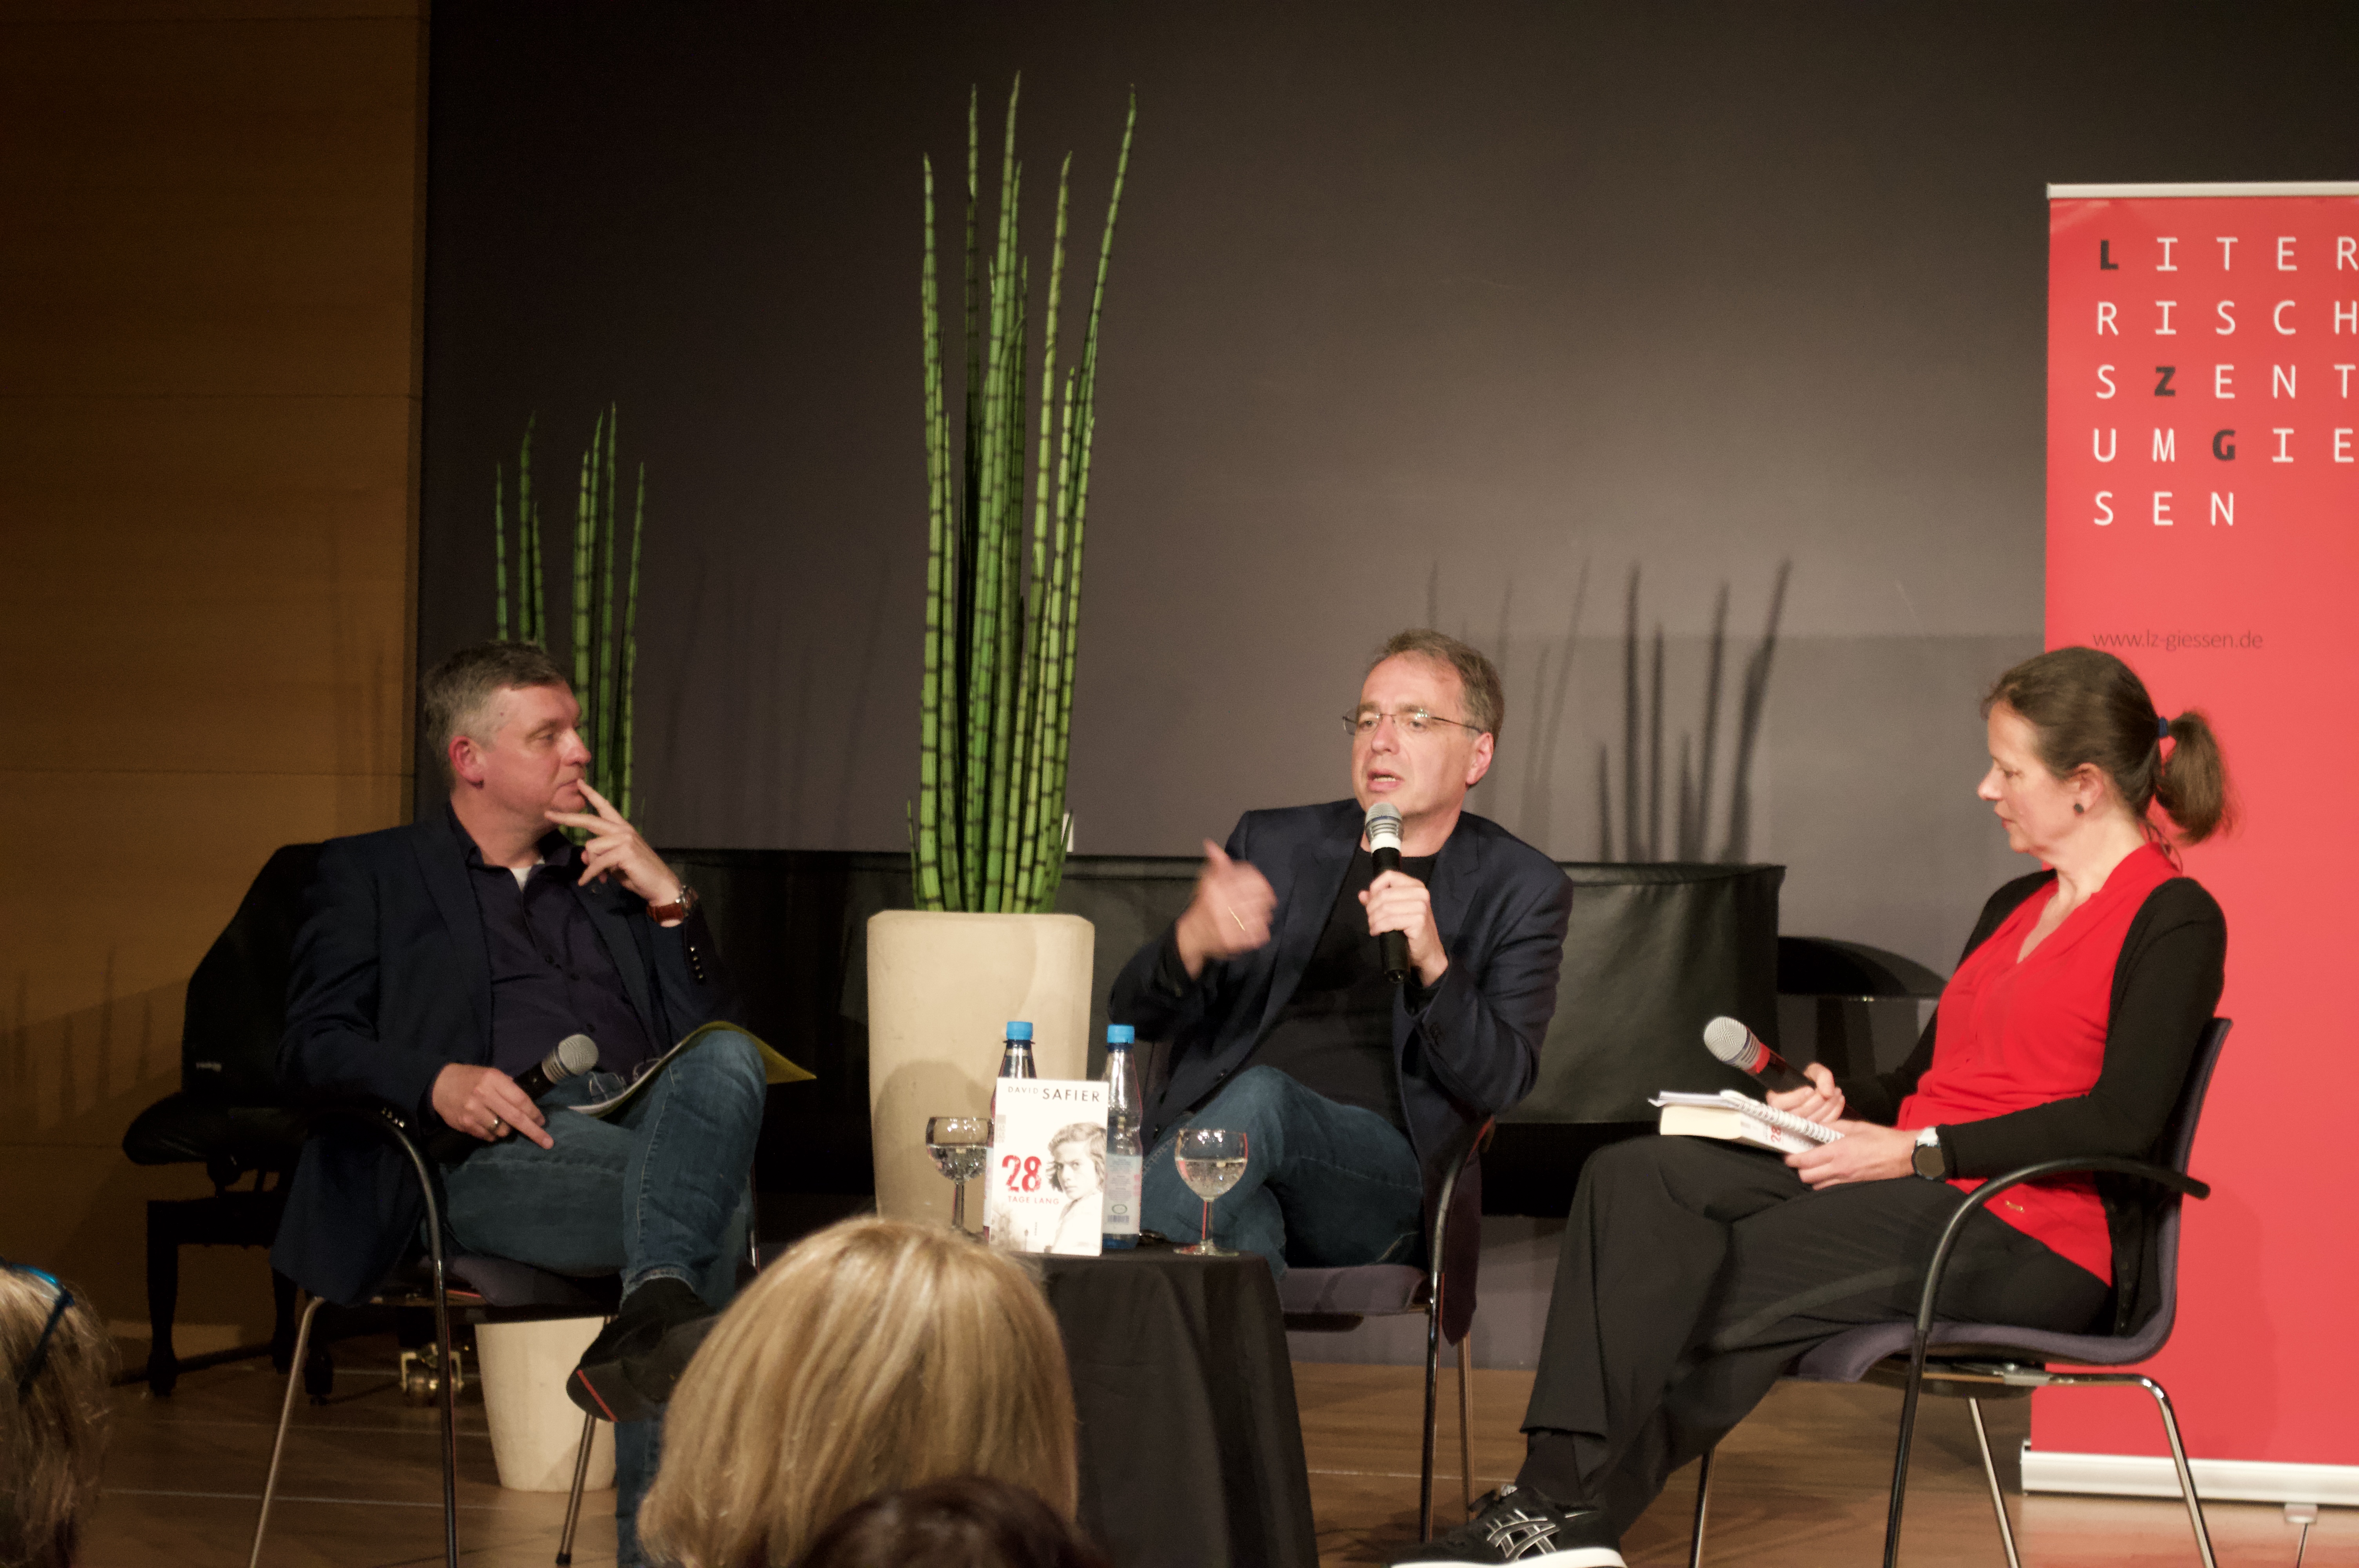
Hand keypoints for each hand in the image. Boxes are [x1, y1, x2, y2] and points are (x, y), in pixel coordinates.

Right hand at [430, 1063, 553, 1148]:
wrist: (439, 1084)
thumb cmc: (471, 1078)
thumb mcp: (491, 1074)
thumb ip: (508, 1088)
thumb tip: (528, 1107)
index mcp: (493, 1079)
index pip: (520, 1100)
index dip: (534, 1113)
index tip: (542, 1121)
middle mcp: (484, 1095)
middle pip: (515, 1118)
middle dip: (534, 1132)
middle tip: (547, 1142)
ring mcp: (473, 1111)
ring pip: (502, 1131)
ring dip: (508, 1130)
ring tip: (503, 1122)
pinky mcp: (465, 1124)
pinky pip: (488, 1136)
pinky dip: (493, 1134)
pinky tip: (489, 1125)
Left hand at [545, 782, 681, 907]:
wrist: (660, 885)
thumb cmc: (638, 874)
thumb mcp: (614, 863)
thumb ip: (599, 856)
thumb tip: (582, 856)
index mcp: (622, 828)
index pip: (605, 807)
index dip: (591, 795)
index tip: (579, 783)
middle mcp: (623, 830)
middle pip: (590, 820)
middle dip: (567, 817)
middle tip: (548, 814)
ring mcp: (624, 839)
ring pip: (591, 847)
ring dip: (590, 865)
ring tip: (597, 877)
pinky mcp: (624, 852)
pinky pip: (597, 863)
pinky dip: (590, 874)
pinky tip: (588, 882)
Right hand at [1173, 840, 1276, 977]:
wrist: (1192, 935)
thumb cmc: (1203, 906)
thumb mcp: (1206, 881)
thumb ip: (1216, 864)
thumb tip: (1211, 845)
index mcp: (1215, 888)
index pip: (1252, 880)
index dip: (1262, 883)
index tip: (1264, 887)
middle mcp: (1221, 905)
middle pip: (1259, 898)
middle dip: (1264, 900)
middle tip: (1264, 902)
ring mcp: (1227, 925)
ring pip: (1261, 915)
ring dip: (1264, 915)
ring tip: (1259, 915)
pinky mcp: (1233, 941)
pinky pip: (1259, 934)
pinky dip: (1261, 931)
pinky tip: (1255, 927)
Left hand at [1360, 870, 1446, 985]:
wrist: (1427, 950)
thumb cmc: (1411, 930)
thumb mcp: (1395, 911)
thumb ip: (1378, 900)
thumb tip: (1362, 894)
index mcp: (1415, 885)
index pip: (1389, 875)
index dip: (1374, 887)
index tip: (1369, 901)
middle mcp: (1420, 893)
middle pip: (1384, 894)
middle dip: (1371, 908)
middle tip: (1370, 919)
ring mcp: (1421, 906)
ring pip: (1385, 908)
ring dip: (1373, 920)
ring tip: (1373, 927)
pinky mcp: (1419, 920)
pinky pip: (1389, 921)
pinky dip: (1378, 927)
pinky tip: (1377, 932)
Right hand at [1768, 1061, 1845, 1124]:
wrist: (1817, 1090)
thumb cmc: (1810, 1081)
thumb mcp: (1813, 1071)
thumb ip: (1821, 1076)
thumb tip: (1827, 1093)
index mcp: (1777, 1100)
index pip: (1778, 1103)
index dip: (1795, 1098)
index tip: (1810, 1090)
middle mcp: (1784, 1116)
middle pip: (1797, 1114)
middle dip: (1816, 1102)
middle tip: (1828, 1092)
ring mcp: (1798, 1127)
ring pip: (1810, 1121)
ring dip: (1828, 1106)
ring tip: (1837, 1092)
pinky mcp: (1813, 1131)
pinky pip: (1823, 1126)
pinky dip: (1834, 1112)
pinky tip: (1839, 1099)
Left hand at [1786, 1121, 1915, 1188]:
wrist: (1905, 1155)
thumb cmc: (1882, 1138)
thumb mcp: (1855, 1126)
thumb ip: (1833, 1126)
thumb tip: (1816, 1127)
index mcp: (1838, 1151)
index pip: (1805, 1160)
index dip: (1792, 1159)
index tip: (1787, 1154)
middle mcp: (1840, 1168)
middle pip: (1807, 1177)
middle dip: (1798, 1169)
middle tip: (1798, 1159)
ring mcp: (1847, 1179)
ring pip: (1817, 1185)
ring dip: (1811, 1177)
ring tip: (1812, 1166)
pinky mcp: (1853, 1185)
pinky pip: (1831, 1187)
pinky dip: (1823, 1182)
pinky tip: (1826, 1172)